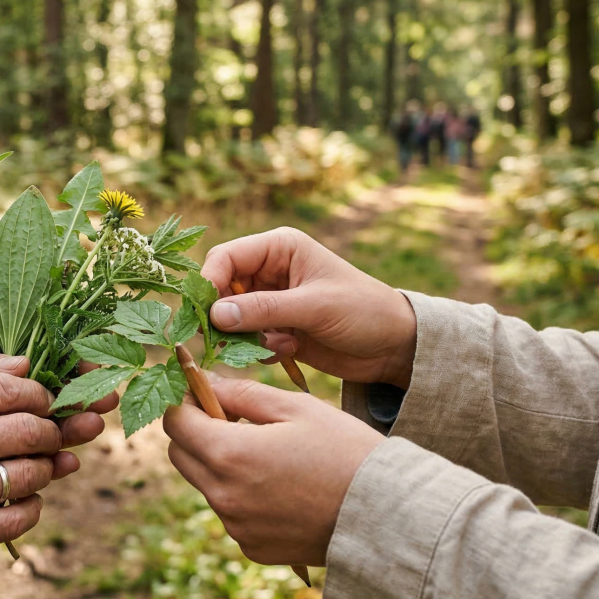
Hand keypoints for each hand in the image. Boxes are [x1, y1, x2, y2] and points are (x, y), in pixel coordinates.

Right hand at [0, 372, 68, 579]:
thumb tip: (14, 375)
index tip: (40, 402)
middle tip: (46, 436)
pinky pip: (17, 518)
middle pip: (30, 429)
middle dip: (48, 432)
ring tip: (35, 469)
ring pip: (30, 474)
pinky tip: (21, 503)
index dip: (37, 395)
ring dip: (42, 471)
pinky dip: (29, 509)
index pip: (9, 389)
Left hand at [163, 376, 383, 565]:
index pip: (175, 423)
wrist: (386, 515)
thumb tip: (205, 381)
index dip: (186, 402)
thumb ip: (242, 393)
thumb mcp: (295, 407)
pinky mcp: (252, 547)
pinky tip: (282, 488)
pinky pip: (232, 513)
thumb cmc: (345, 450)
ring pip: (207, 484)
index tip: (206, 394)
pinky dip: (244, 497)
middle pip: (181, 455)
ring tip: (269, 456)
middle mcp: (223, 495)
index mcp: (229, 454)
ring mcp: (236, 526)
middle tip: (235, 420)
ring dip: (222, 465)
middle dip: (197, 432)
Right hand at [201, 227, 417, 387]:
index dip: (209, 282)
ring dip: (245, 336)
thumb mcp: (315, 307)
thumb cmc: (363, 311)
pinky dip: (259, 349)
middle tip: (228, 341)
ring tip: (280, 344)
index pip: (226, 257)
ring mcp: (270, 301)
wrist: (394, 346)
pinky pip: (246, 339)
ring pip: (230, 318)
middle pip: (221, 289)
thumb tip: (215, 315)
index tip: (205, 313)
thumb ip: (264, 310)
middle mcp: (269, 271)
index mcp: (279, 248)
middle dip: (223, 316)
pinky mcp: (274, 328)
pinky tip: (290, 350)